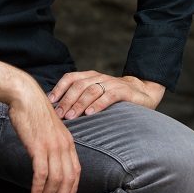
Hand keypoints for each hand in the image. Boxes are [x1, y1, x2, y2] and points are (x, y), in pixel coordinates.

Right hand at [0, 61, 80, 192]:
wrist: (25, 96)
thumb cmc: (33, 110)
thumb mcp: (50, 129)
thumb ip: (53, 143)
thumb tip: (50, 160)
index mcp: (68, 141)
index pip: (76, 170)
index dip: (72, 188)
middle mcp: (64, 145)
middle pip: (68, 179)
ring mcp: (52, 146)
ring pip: (56, 179)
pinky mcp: (39, 147)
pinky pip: (41, 174)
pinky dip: (38, 187)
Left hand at [48, 71, 165, 119]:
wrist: (143, 92)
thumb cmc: (114, 97)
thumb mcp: (97, 94)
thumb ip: (81, 97)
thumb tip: (59, 110)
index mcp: (90, 76)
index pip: (70, 78)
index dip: (59, 88)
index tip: (50, 102)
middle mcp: (99, 77)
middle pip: (78, 85)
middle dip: (67, 100)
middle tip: (59, 114)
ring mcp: (111, 83)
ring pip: (92, 90)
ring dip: (79, 104)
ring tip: (71, 116)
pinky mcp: (124, 91)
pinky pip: (109, 96)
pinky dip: (98, 104)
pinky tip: (90, 113)